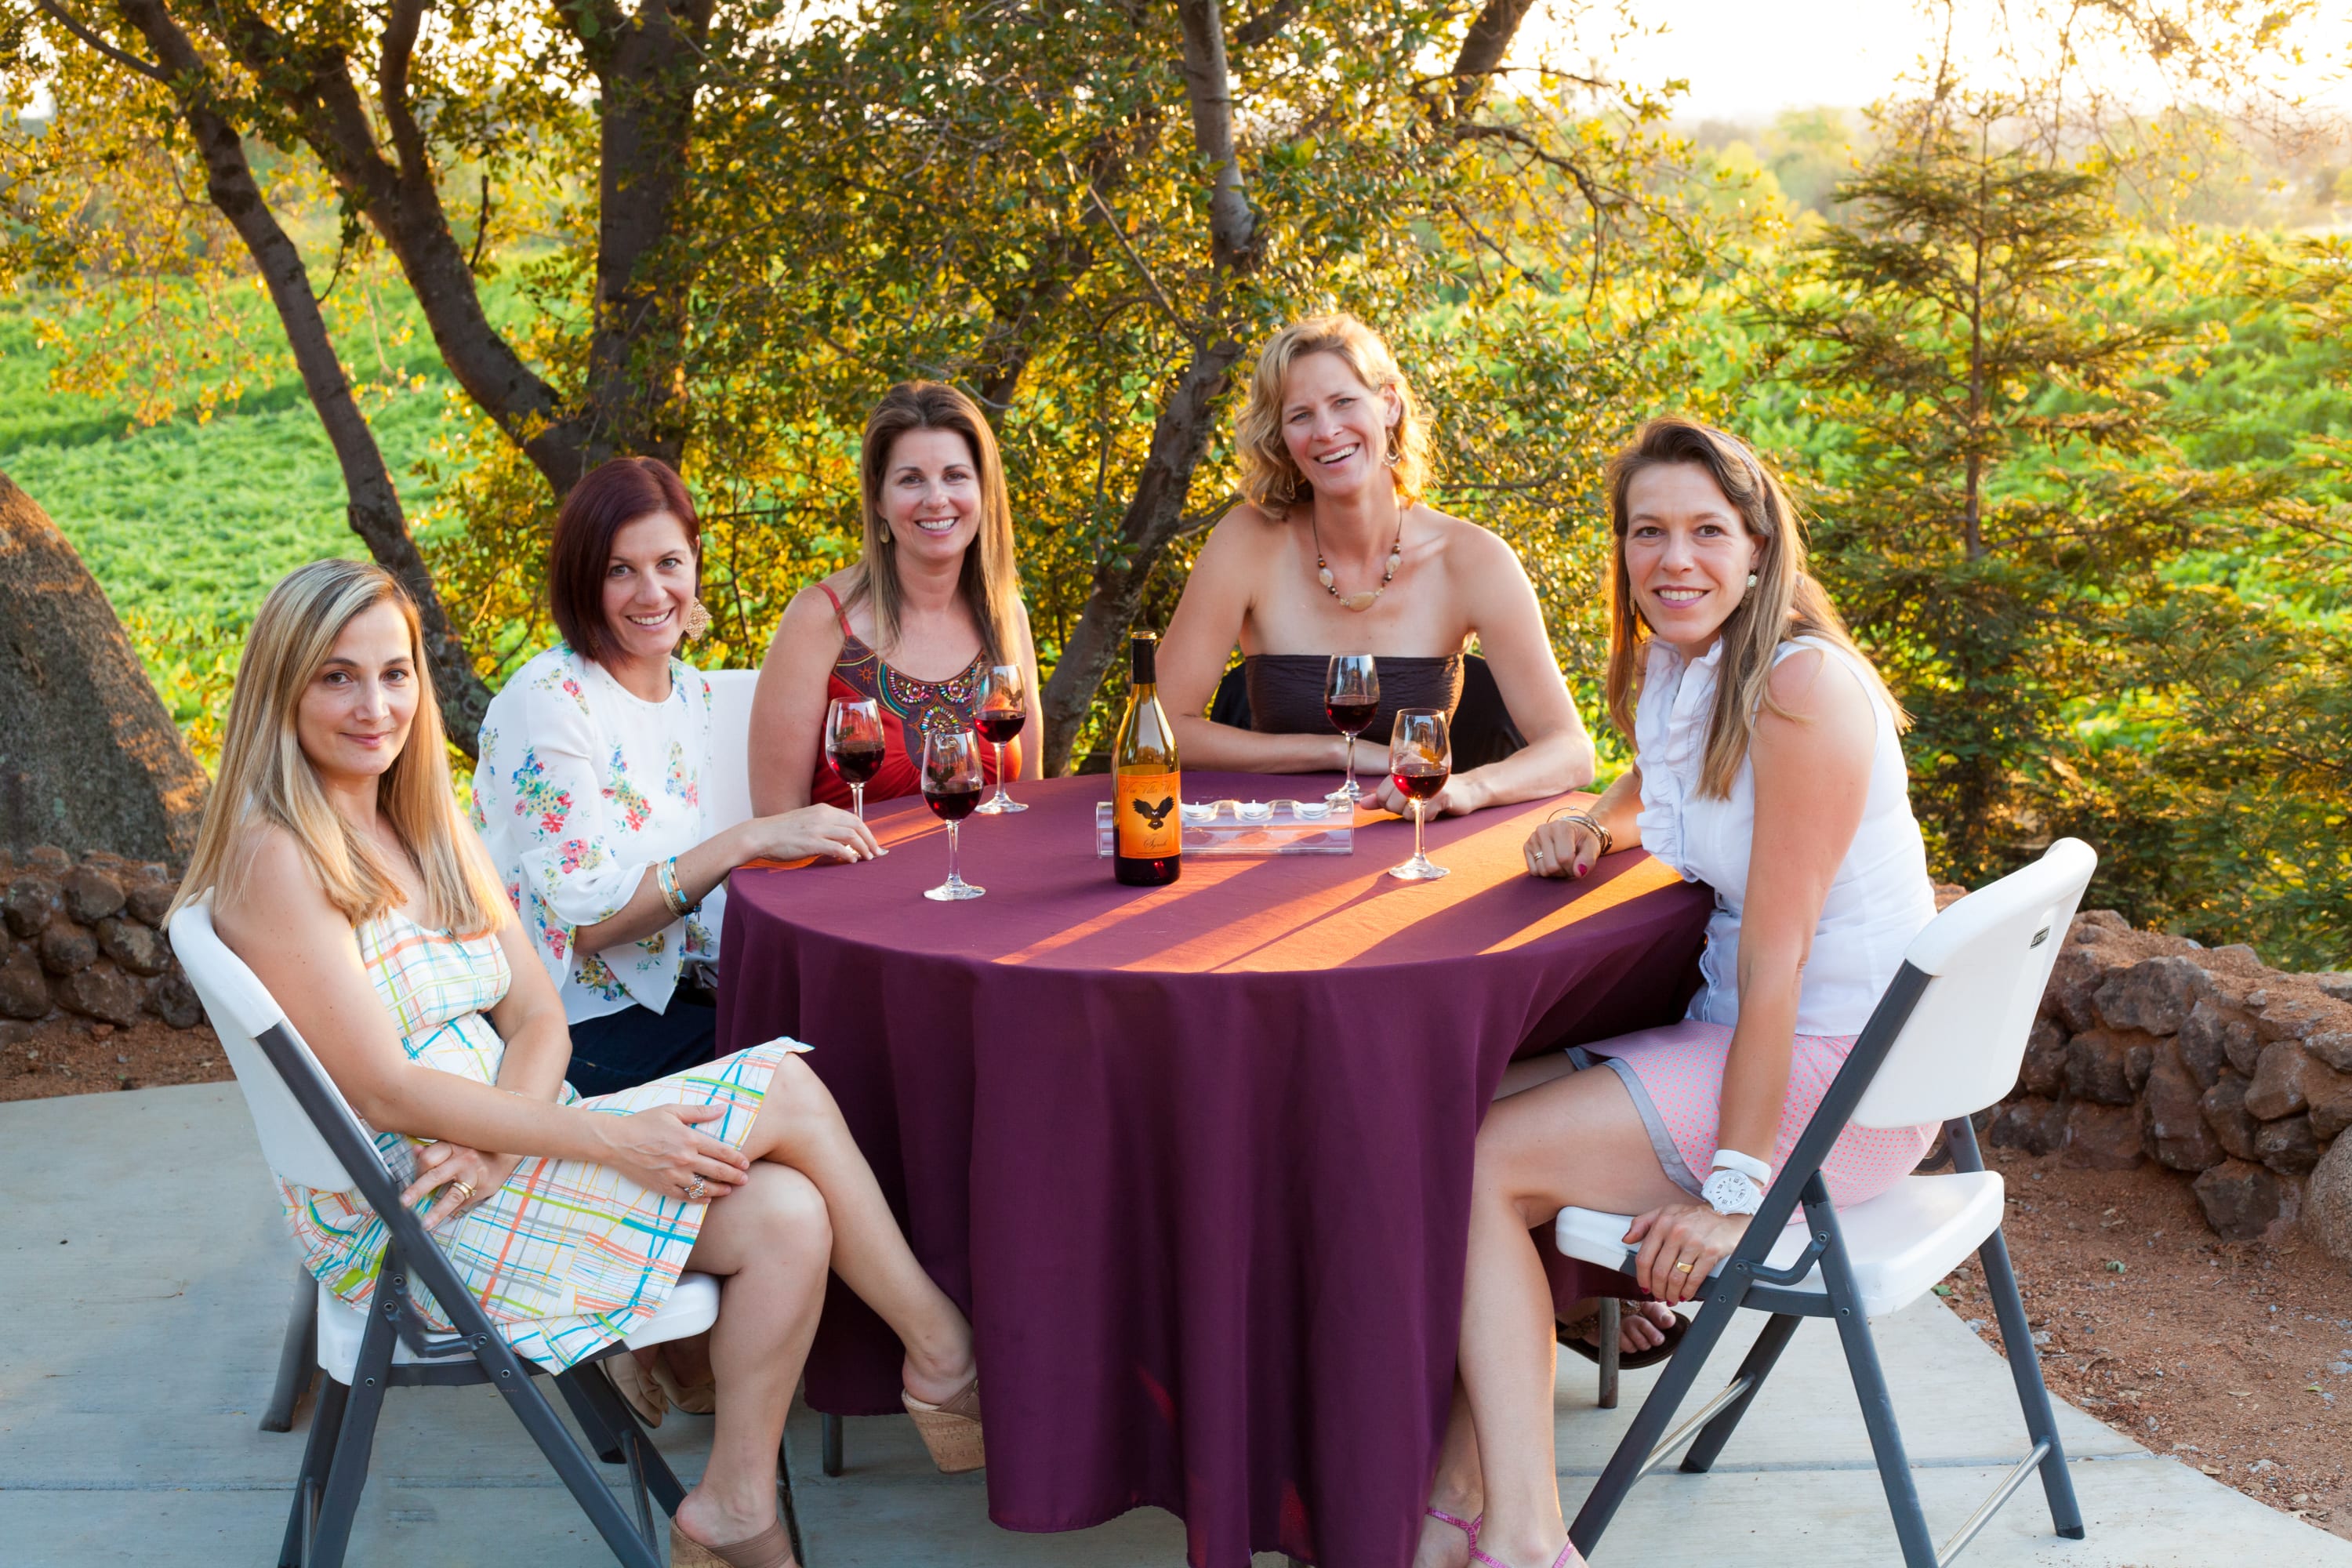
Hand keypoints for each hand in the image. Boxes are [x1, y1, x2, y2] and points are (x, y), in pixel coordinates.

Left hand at [402, 1142, 522, 1229]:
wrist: (506, 1154)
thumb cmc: (475, 1149)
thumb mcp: (455, 1145)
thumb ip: (434, 1150)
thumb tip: (415, 1151)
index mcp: (452, 1145)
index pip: (428, 1158)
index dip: (417, 1171)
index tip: (412, 1180)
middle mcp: (464, 1158)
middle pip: (435, 1175)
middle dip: (417, 1190)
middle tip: (404, 1202)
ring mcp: (474, 1174)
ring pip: (453, 1194)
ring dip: (437, 1211)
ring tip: (425, 1223)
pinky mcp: (483, 1188)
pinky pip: (464, 1202)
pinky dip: (451, 1211)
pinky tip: (441, 1219)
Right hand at [592, 1103, 753, 1202]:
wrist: (616, 1142)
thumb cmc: (644, 1122)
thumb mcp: (672, 1110)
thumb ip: (699, 1111)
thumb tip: (723, 1108)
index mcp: (689, 1139)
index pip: (721, 1152)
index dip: (737, 1159)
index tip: (746, 1163)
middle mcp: (685, 1159)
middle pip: (717, 1171)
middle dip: (734, 1176)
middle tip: (745, 1180)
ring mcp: (674, 1175)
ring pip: (704, 1187)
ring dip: (720, 1190)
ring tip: (729, 1190)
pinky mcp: (662, 1186)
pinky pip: (685, 1196)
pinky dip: (698, 1198)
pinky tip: (707, 1199)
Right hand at [753, 803, 880, 863]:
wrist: (761, 834)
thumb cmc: (783, 832)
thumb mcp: (807, 821)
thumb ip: (825, 826)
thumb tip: (842, 840)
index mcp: (823, 810)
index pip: (854, 818)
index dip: (867, 831)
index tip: (873, 843)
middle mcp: (823, 816)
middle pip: (857, 825)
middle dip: (870, 840)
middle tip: (877, 853)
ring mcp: (817, 828)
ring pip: (851, 835)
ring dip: (863, 848)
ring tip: (868, 859)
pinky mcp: (811, 842)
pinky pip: (837, 848)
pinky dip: (848, 854)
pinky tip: (852, 861)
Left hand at [1370, 772, 1478, 818]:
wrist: (1466, 790)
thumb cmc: (1432, 790)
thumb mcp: (1405, 790)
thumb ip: (1383, 796)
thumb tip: (1363, 804)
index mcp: (1403, 766)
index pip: (1381, 794)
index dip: (1389, 803)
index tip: (1404, 799)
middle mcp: (1414, 770)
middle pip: (1391, 803)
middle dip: (1401, 809)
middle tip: (1416, 802)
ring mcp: (1429, 782)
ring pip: (1405, 811)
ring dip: (1415, 814)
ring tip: (1426, 804)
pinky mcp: (1442, 795)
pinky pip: (1421, 815)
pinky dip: (1427, 817)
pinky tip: (1436, 808)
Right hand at [1524, 816, 1601, 879]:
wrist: (1571, 833)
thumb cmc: (1582, 841)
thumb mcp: (1592, 847)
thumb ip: (1588, 860)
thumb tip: (1578, 873)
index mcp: (1561, 827)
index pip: (1564, 858)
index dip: (1573, 867)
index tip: (1578, 863)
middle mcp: (1543, 830)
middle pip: (1551, 866)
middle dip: (1563, 871)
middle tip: (1570, 864)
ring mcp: (1533, 838)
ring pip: (1542, 870)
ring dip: (1554, 873)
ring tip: (1560, 863)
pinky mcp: (1526, 846)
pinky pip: (1533, 871)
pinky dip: (1544, 871)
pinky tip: (1550, 862)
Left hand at [1624, 1202, 1751, 1306]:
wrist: (1727, 1214)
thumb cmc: (1695, 1216)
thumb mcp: (1666, 1212)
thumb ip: (1643, 1223)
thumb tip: (1627, 1239)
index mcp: (1662, 1223)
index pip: (1645, 1257)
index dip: (1642, 1277)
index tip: (1644, 1286)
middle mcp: (1676, 1232)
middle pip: (1659, 1271)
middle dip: (1657, 1289)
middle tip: (1659, 1296)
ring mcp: (1694, 1243)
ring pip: (1676, 1278)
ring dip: (1671, 1293)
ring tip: (1671, 1298)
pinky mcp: (1710, 1253)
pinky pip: (1694, 1279)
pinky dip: (1688, 1292)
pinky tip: (1685, 1295)